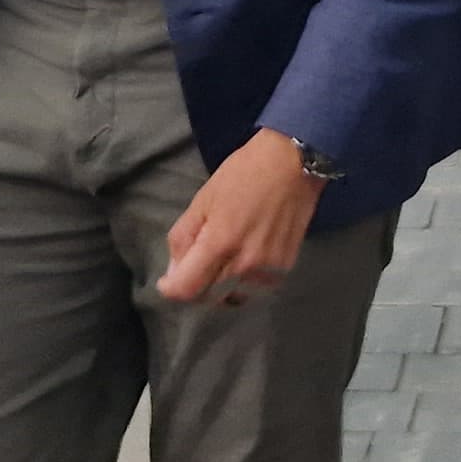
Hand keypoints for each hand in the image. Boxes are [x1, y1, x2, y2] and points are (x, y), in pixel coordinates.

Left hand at [156, 130, 323, 306]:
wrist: (293, 163)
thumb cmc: (243, 174)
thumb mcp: (203, 199)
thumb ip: (183, 237)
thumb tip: (175, 269)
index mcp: (221, 243)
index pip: (188, 289)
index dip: (172, 290)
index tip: (167, 283)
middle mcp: (245, 264)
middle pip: (209, 298)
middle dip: (196, 287)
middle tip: (194, 268)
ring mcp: (268, 270)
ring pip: (233, 297)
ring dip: (220, 288)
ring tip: (220, 264)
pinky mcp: (285, 269)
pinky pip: (255, 289)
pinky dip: (243, 282)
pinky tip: (243, 260)